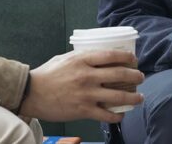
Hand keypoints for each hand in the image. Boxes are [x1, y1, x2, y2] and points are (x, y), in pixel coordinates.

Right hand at [19, 50, 144, 122]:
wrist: (30, 93)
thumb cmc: (47, 74)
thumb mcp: (66, 59)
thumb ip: (83, 57)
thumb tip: (100, 56)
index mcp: (83, 60)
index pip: (112, 56)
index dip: (128, 58)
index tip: (134, 60)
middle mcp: (87, 76)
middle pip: (120, 74)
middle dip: (136, 76)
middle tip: (140, 77)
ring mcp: (87, 94)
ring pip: (119, 96)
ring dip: (134, 97)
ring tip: (139, 97)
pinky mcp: (83, 110)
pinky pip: (107, 114)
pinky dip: (117, 115)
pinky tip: (121, 114)